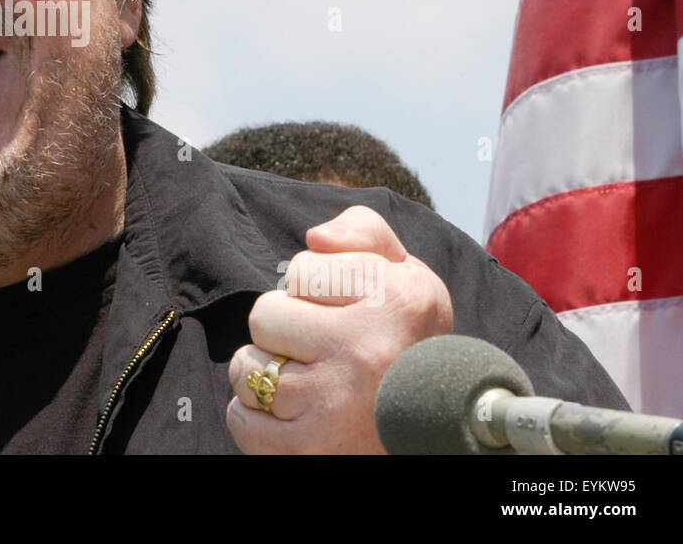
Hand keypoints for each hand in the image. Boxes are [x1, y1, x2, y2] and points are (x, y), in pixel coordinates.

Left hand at [226, 205, 452, 452]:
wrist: (440, 428)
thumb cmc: (409, 343)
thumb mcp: (406, 277)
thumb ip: (364, 233)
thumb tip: (315, 237)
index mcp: (392, 302)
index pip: (302, 268)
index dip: (316, 288)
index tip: (348, 310)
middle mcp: (362, 352)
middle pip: (265, 314)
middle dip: (284, 329)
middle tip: (321, 348)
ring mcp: (331, 404)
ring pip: (246, 368)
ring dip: (266, 373)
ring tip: (310, 382)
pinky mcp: (305, 450)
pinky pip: (242, 419)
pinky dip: (257, 418)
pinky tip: (296, 415)